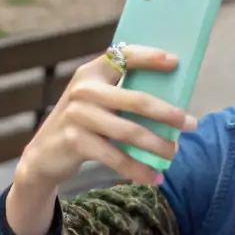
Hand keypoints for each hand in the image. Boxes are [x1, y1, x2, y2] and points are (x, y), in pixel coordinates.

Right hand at [7, 45, 193, 234]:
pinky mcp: (76, 141)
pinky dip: (138, 170)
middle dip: (168, 113)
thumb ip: (121, 96)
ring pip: (130, 132)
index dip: (150, 57)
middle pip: (136, 100)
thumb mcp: (96, 103)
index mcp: (92, 72)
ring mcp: (78, 115)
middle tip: (190, 123)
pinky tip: (154, 178)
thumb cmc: (82, 126)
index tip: (175, 62)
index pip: (124, 56)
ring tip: (173, 154)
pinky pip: (116, 157)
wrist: (43, 156)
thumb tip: (172, 107)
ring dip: (157, 146)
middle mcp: (84, 89)